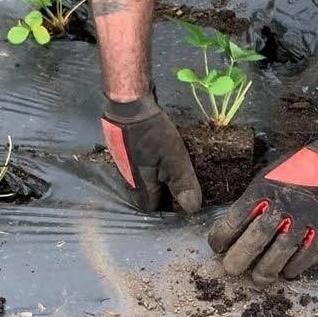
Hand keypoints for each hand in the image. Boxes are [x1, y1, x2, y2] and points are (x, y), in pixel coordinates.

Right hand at [100, 94, 200, 213]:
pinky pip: (142, 168)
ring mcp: (125, 166)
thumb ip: (182, 184)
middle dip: (164, 197)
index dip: (168, 211)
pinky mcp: (126, 153)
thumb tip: (192, 209)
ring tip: (177, 177)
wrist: (129, 105)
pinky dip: (153, 169)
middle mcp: (128, 181)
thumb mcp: (174, 159)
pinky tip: (163, 162)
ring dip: (159, 183)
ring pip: (144, 182)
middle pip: (147, 198)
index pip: (153, 210)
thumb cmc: (152, 133)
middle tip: (184, 191)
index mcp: (139, 188)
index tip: (184, 206)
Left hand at [208, 141, 317, 280]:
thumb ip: (248, 208)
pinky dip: (296, 266)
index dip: (222, 237)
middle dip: (241, 257)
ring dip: (267, 269)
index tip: (217, 248)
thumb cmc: (286, 177)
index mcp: (262, 192)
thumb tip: (229, 237)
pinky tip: (286, 272)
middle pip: (258, 237)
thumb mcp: (261, 183)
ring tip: (259, 278)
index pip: (235, 219)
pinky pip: (308, 253)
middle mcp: (282, 205)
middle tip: (231, 269)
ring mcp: (304, 218)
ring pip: (282, 250)